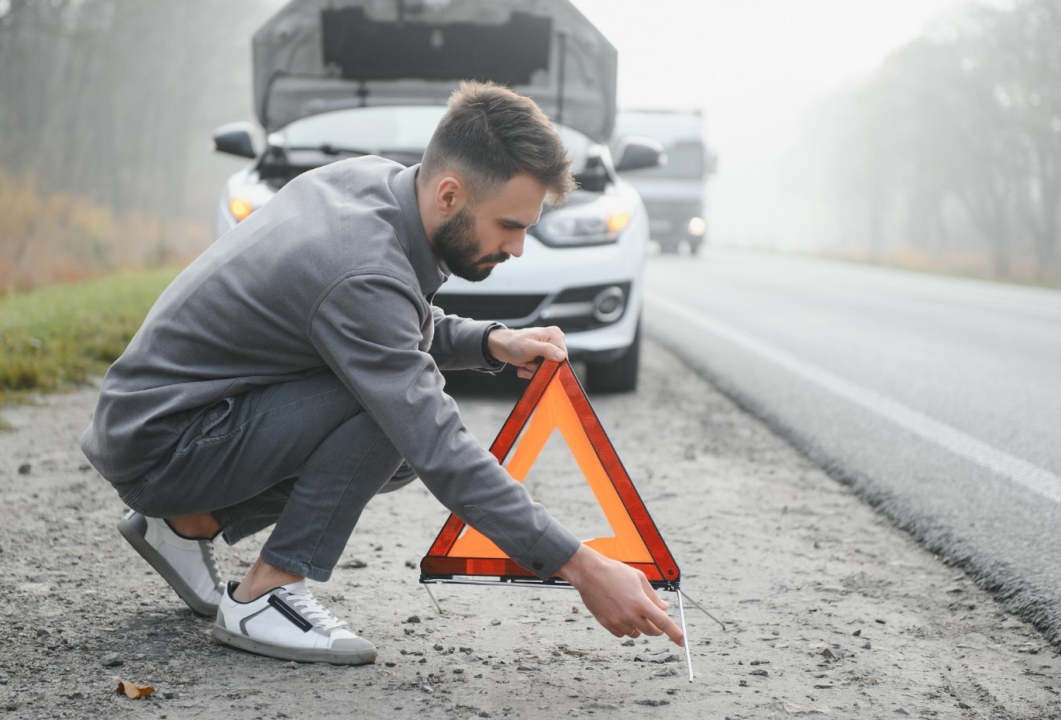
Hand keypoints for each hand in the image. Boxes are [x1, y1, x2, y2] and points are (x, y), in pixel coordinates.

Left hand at [487, 326, 567, 379]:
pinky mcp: (544, 358)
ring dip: (535, 371)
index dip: (551, 364)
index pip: (562, 356)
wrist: (501, 347)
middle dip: (541, 368)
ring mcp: (550, 350)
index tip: (536, 364)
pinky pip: (543, 371)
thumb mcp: (529, 347)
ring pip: (548, 370)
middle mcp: (555, 341)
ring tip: (526, 364)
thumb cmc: (513, 343)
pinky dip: (532, 372)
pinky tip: (524, 367)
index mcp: (555, 335)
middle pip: (555, 364)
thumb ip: (546, 350)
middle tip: (529, 363)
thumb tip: (562, 356)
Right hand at [557, 544, 683, 645]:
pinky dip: (625, 628)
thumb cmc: (615, 572)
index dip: (675, 633)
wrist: (589, 573)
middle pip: (651, 631)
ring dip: (639, 627)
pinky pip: (622, 634)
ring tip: (632, 611)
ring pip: (636, 634)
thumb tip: (665, 608)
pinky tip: (621, 616)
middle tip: (654, 619)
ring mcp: (617, 621)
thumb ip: (653, 596)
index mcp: (640, 602)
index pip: (663, 622)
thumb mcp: (638, 578)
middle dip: (656, 628)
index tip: (682, 641)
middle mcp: (630, 614)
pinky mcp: (606, 624)